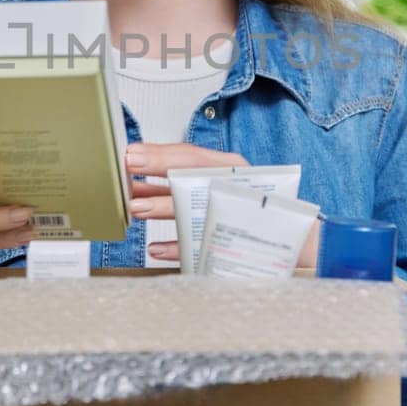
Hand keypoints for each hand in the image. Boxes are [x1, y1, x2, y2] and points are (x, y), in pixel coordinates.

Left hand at [125, 141, 247, 262]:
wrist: (279, 232)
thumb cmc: (250, 200)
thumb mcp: (222, 174)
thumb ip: (182, 166)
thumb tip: (138, 159)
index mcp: (231, 169)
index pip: (191, 158)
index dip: (159, 156)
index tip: (131, 156)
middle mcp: (233, 190)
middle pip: (190, 184)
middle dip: (157, 185)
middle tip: (128, 187)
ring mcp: (233, 218)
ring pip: (194, 212)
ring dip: (162, 210)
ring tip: (137, 210)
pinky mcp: (231, 247)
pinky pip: (200, 248)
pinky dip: (176, 249)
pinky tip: (156, 249)